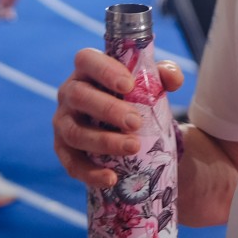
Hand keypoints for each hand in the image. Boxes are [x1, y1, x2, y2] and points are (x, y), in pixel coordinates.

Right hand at [53, 49, 183, 189]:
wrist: (124, 127)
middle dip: (108, 109)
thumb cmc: (134, 97)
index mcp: (87, 70)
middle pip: (79, 96)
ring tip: (133, 148)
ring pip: (75, 132)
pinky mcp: (63, 149)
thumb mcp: (149, 82)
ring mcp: (63, 122)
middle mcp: (69, 93)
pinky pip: (72, 163)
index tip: (128, 85)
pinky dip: (90, 173)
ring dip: (104, 141)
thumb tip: (173, 79)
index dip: (104, 70)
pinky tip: (111, 178)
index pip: (86, 60)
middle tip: (136, 122)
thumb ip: (164, 75)